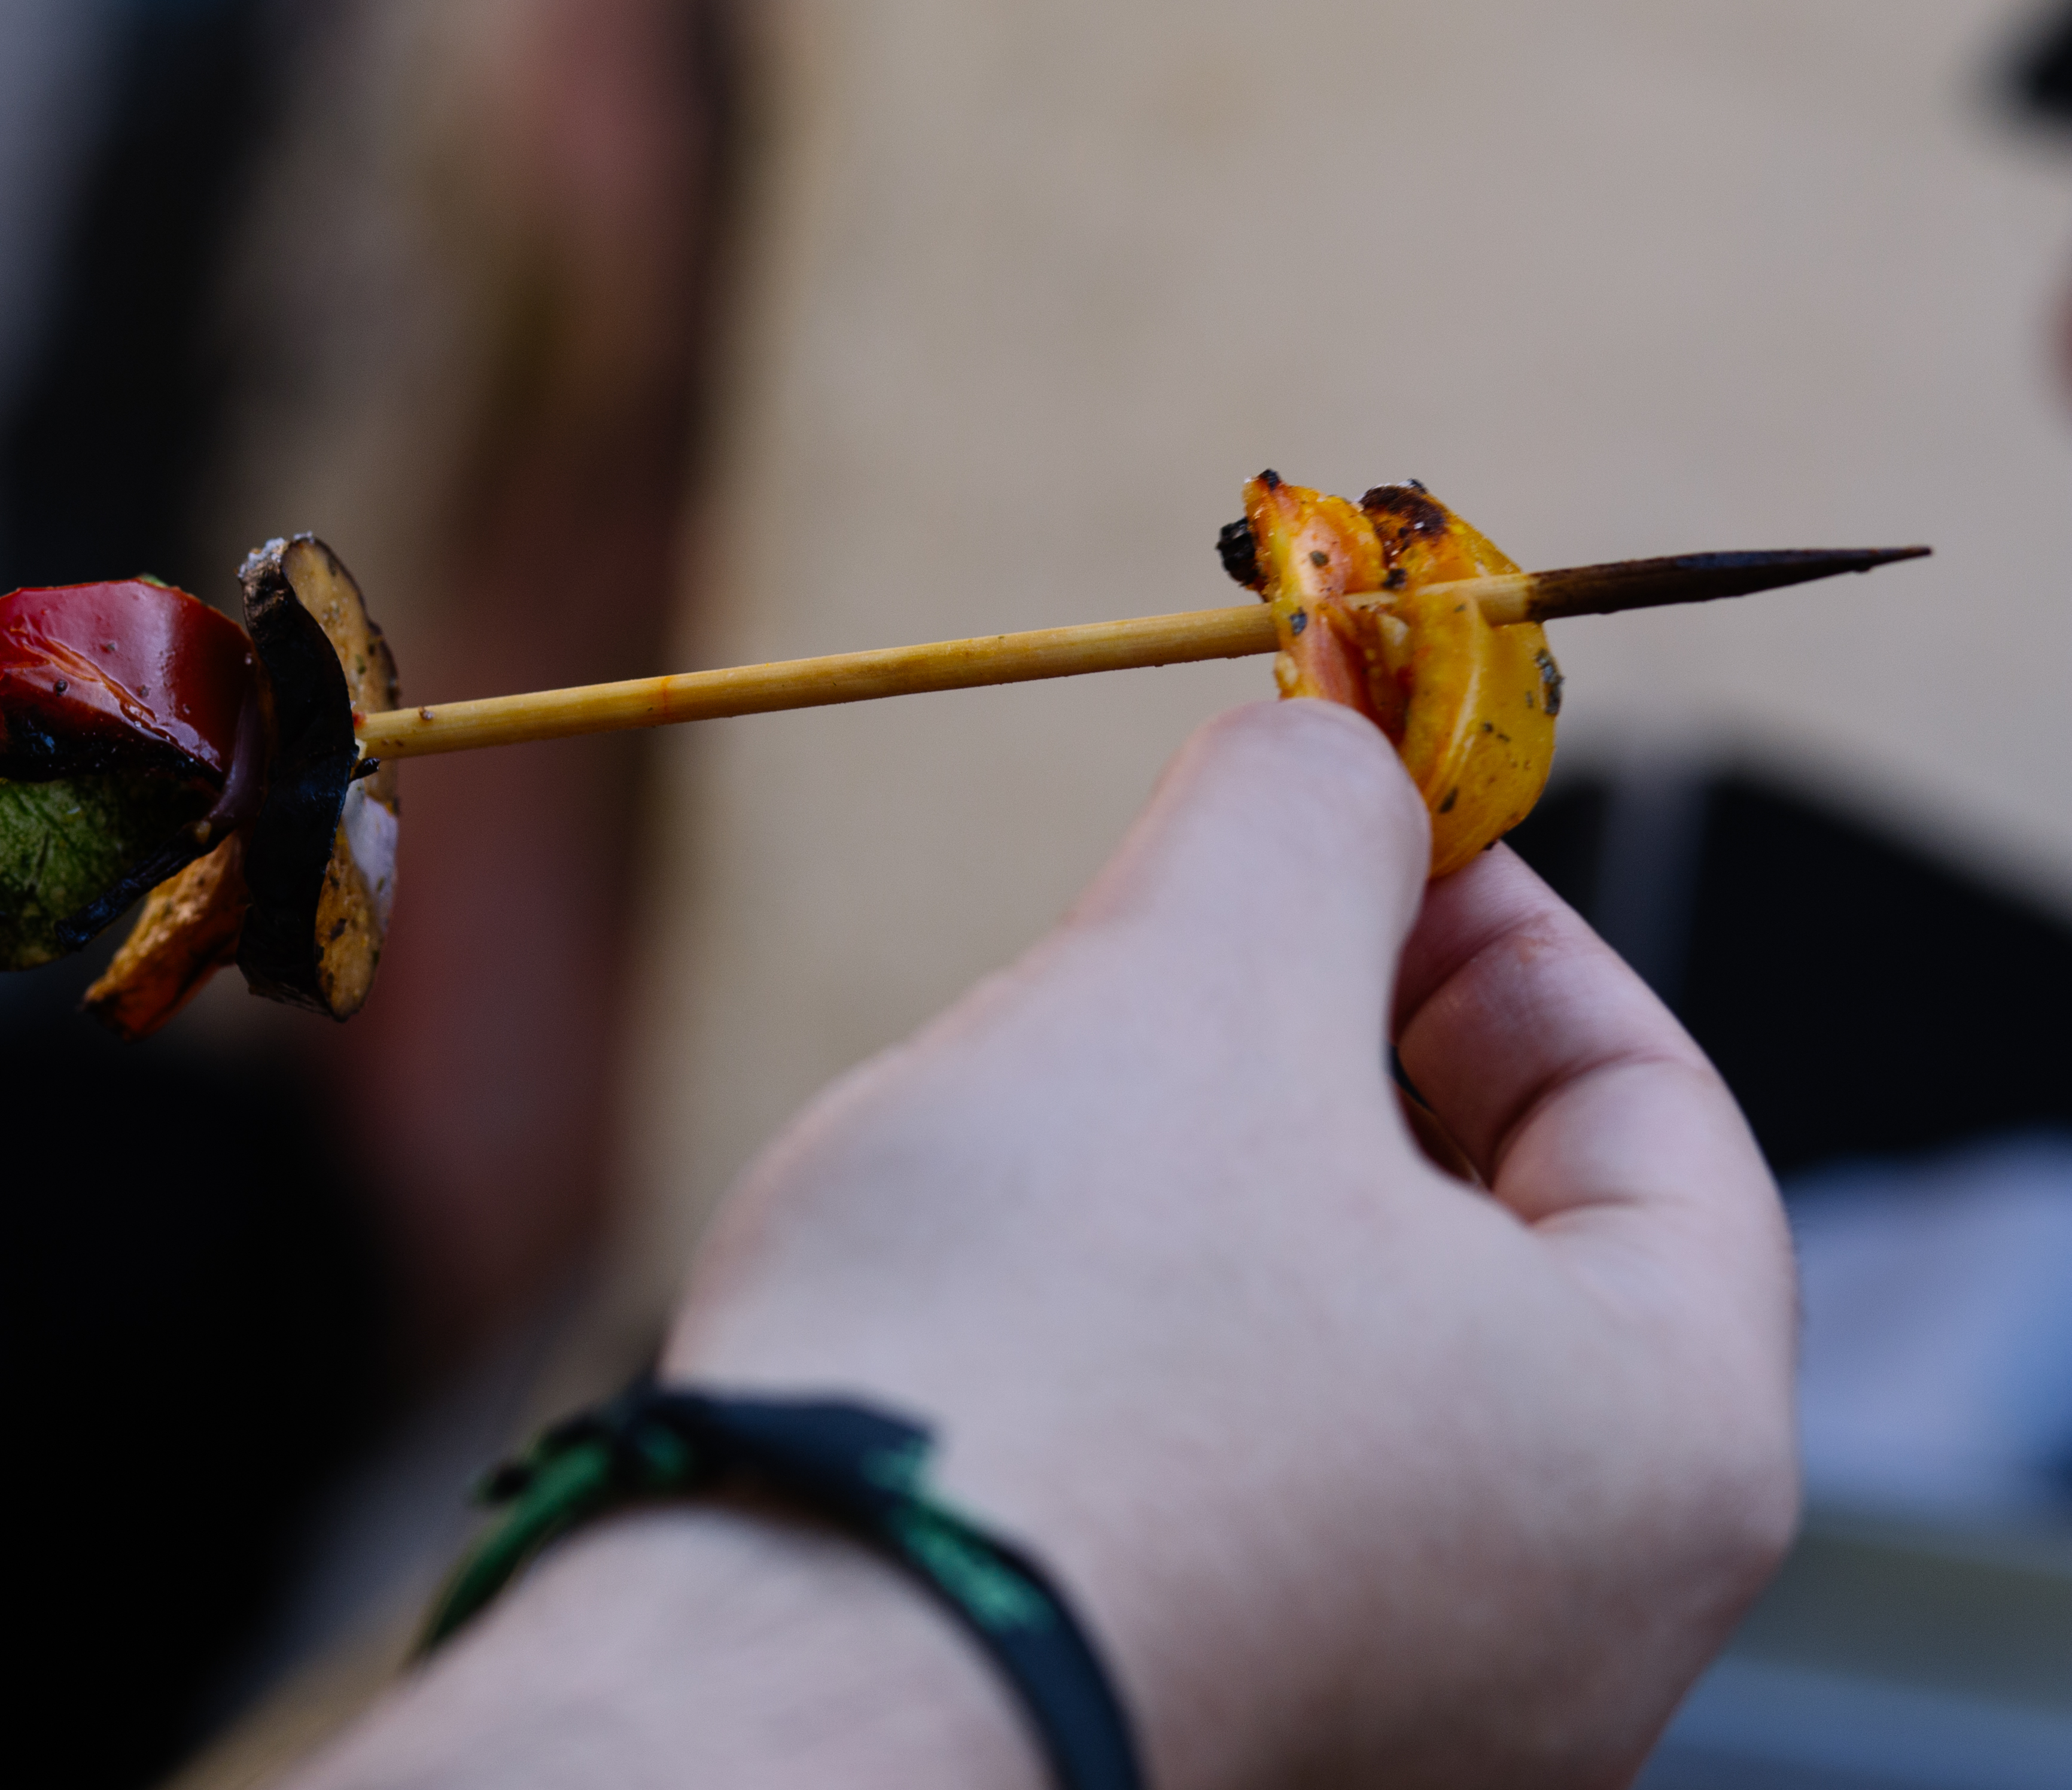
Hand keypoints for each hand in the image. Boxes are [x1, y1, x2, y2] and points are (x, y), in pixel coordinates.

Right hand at [304, 702, 1795, 1788]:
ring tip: (1052, 1117)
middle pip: (1501, 1248)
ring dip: (1225, 1200)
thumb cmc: (1026, 1356)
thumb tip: (1329, 750)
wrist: (782, 1687)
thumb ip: (1299, 827)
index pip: (1658, 1113)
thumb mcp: (1188, 987)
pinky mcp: (1214, 1738)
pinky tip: (998, 1299)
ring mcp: (1395, 1714)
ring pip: (1346, 1368)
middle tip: (1197, 943)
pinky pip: (1229, 1496)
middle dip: (1341, 1055)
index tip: (1360, 826)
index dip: (1502, 924)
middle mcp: (1574, 1630)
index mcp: (1658, 1450)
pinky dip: (1149, 1357)